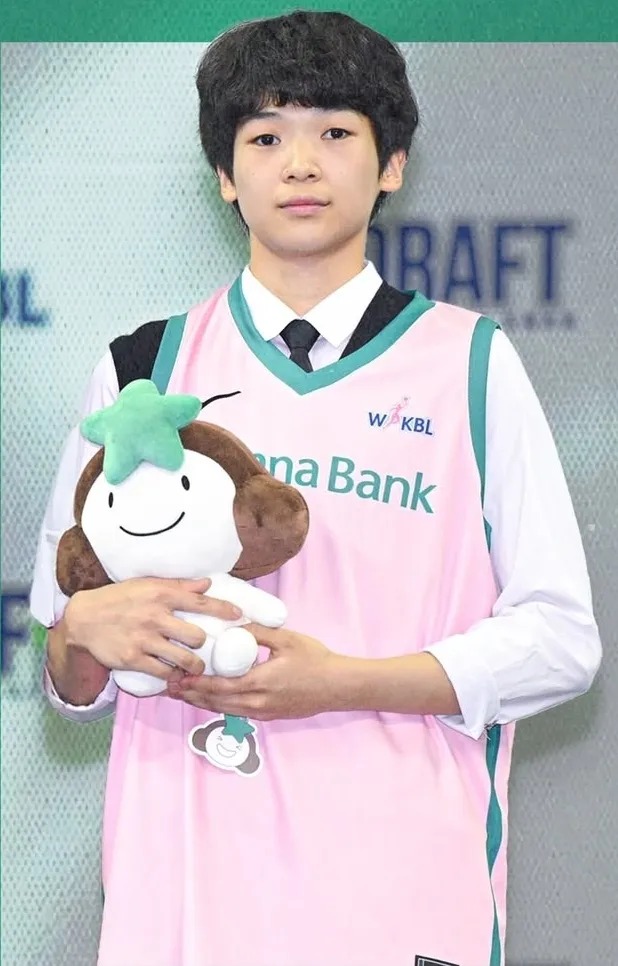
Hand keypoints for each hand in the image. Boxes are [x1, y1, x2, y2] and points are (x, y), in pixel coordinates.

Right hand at [63, 577, 241, 681]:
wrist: (84, 619)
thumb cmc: (119, 599)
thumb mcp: (146, 585)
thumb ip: (177, 586)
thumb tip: (207, 583)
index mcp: (160, 595)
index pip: (200, 602)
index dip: (223, 610)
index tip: (239, 616)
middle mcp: (155, 616)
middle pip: (196, 636)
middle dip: (204, 645)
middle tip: (205, 648)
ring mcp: (144, 640)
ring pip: (184, 659)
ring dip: (194, 666)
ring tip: (195, 667)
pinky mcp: (133, 659)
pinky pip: (163, 673)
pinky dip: (171, 676)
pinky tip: (173, 675)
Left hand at [167, 624, 348, 718]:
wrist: (337, 685)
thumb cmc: (314, 659)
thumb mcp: (286, 639)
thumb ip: (257, 632)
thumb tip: (234, 626)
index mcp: (259, 682)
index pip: (219, 686)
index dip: (196, 683)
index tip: (178, 677)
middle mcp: (257, 703)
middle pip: (216, 702)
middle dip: (191, 695)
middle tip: (170, 687)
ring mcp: (263, 712)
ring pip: (224, 710)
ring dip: (202, 702)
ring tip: (183, 694)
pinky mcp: (269, 716)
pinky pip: (237, 712)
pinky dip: (219, 705)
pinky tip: (211, 698)